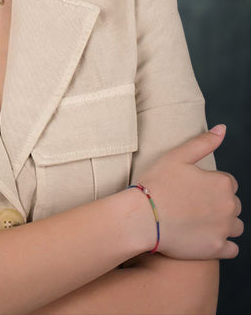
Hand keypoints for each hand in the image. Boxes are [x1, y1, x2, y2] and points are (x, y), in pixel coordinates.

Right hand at [137, 125, 242, 259]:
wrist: (142, 217)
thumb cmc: (156, 184)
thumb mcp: (177, 156)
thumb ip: (203, 142)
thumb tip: (223, 129)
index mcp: (222, 183)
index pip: (228, 182)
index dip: (209, 184)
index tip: (191, 188)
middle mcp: (229, 206)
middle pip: (233, 204)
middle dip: (218, 204)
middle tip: (191, 204)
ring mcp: (224, 229)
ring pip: (235, 226)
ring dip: (222, 224)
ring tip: (197, 220)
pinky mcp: (217, 249)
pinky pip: (232, 249)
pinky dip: (222, 244)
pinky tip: (203, 237)